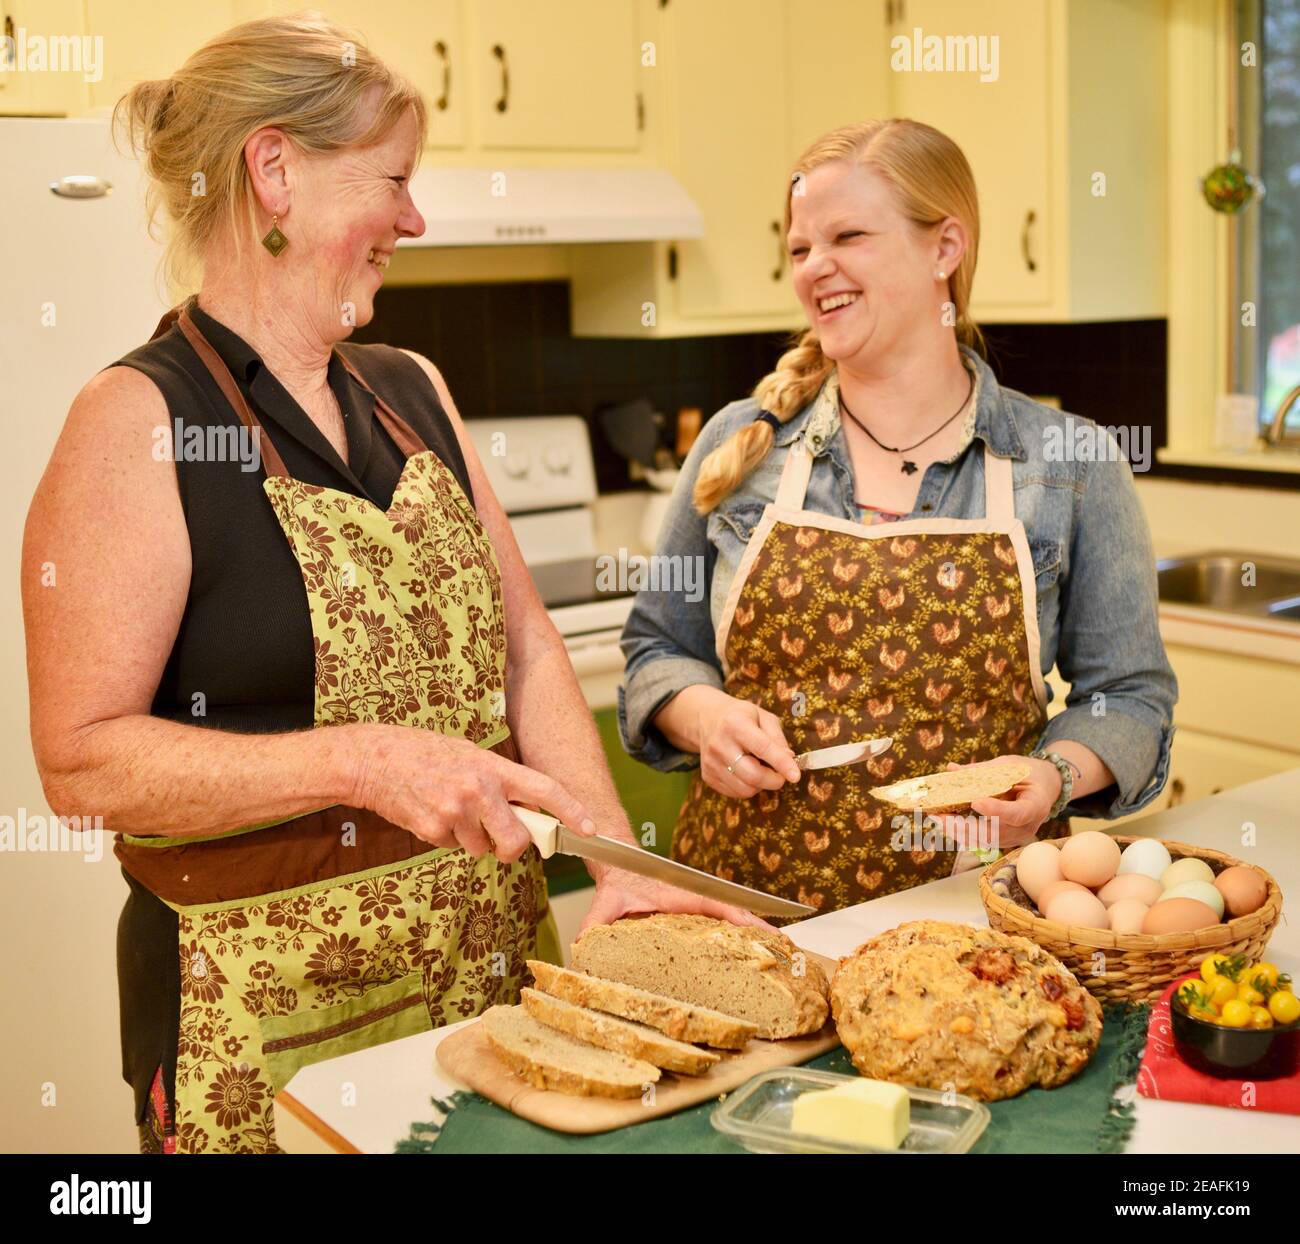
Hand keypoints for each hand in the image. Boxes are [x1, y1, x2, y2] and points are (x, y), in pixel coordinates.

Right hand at [352, 724, 595, 863]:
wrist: (376, 759)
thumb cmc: (427, 755)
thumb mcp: (471, 757)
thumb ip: (501, 783)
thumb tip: (530, 813)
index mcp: (494, 767)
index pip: (544, 790)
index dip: (571, 811)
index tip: (589, 829)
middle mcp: (479, 789)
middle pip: (516, 839)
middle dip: (511, 847)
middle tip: (499, 838)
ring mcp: (455, 811)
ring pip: (481, 848)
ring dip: (471, 839)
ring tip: (450, 809)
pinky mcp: (432, 829)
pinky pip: (453, 847)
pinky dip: (446, 838)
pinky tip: (432, 813)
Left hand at [579, 865, 776, 934]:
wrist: (620, 864)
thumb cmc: (619, 880)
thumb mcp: (607, 901)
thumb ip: (595, 920)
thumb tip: (583, 943)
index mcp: (682, 895)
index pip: (718, 906)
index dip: (743, 917)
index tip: (765, 929)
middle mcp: (695, 900)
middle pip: (735, 913)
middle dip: (762, 928)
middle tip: (788, 946)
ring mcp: (698, 906)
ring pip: (733, 918)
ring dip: (756, 931)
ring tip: (781, 950)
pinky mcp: (696, 913)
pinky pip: (724, 922)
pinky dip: (743, 932)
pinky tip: (756, 947)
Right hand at [690, 688, 800, 797]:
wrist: (706, 719)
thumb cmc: (741, 716)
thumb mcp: (763, 716)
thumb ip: (777, 737)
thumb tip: (790, 759)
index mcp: (735, 724)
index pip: (762, 748)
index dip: (782, 764)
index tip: (796, 775)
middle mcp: (719, 744)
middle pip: (752, 775)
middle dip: (774, 780)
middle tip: (781, 775)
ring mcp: (711, 762)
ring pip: (744, 789)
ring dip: (761, 785)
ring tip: (762, 770)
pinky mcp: (707, 775)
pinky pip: (735, 793)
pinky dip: (748, 788)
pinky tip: (747, 772)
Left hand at [935, 756, 1061, 850]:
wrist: (1044, 788)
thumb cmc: (1028, 773)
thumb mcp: (1010, 766)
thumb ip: (982, 770)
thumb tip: (951, 768)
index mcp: (1036, 805)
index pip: (1017, 813)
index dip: (996, 811)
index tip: (975, 802)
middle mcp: (1027, 827)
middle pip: (996, 833)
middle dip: (965, 826)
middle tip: (940, 815)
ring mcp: (1015, 837)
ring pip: (985, 841)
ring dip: (958, 832)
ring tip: (936, 818)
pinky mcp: (1003, 840)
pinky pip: (981, 841)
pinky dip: (961, 833)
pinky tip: (944, 822)